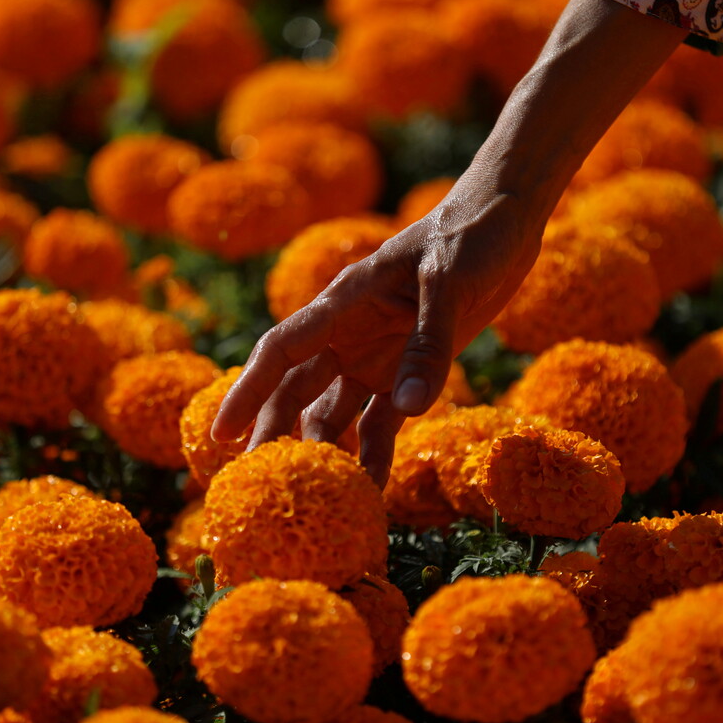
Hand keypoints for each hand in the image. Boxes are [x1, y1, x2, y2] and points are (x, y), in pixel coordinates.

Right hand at [211, 182, 543, 485]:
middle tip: (259, 486)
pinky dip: (374, 453)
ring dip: (324, 451)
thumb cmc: (468, 238)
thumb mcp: (450, 286)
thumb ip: (429, 346)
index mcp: (344, 303)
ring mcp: (376, 354)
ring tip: (317, 500)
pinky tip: (372, 490)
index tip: (219, 434)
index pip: (281, 350)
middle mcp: (349, 333)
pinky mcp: (410, 370)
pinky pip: (382, 421)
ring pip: (333, 411)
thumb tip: (409, 409)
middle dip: (275, 434)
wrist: (502, 222)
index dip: (248, 392)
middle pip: (297, 390)